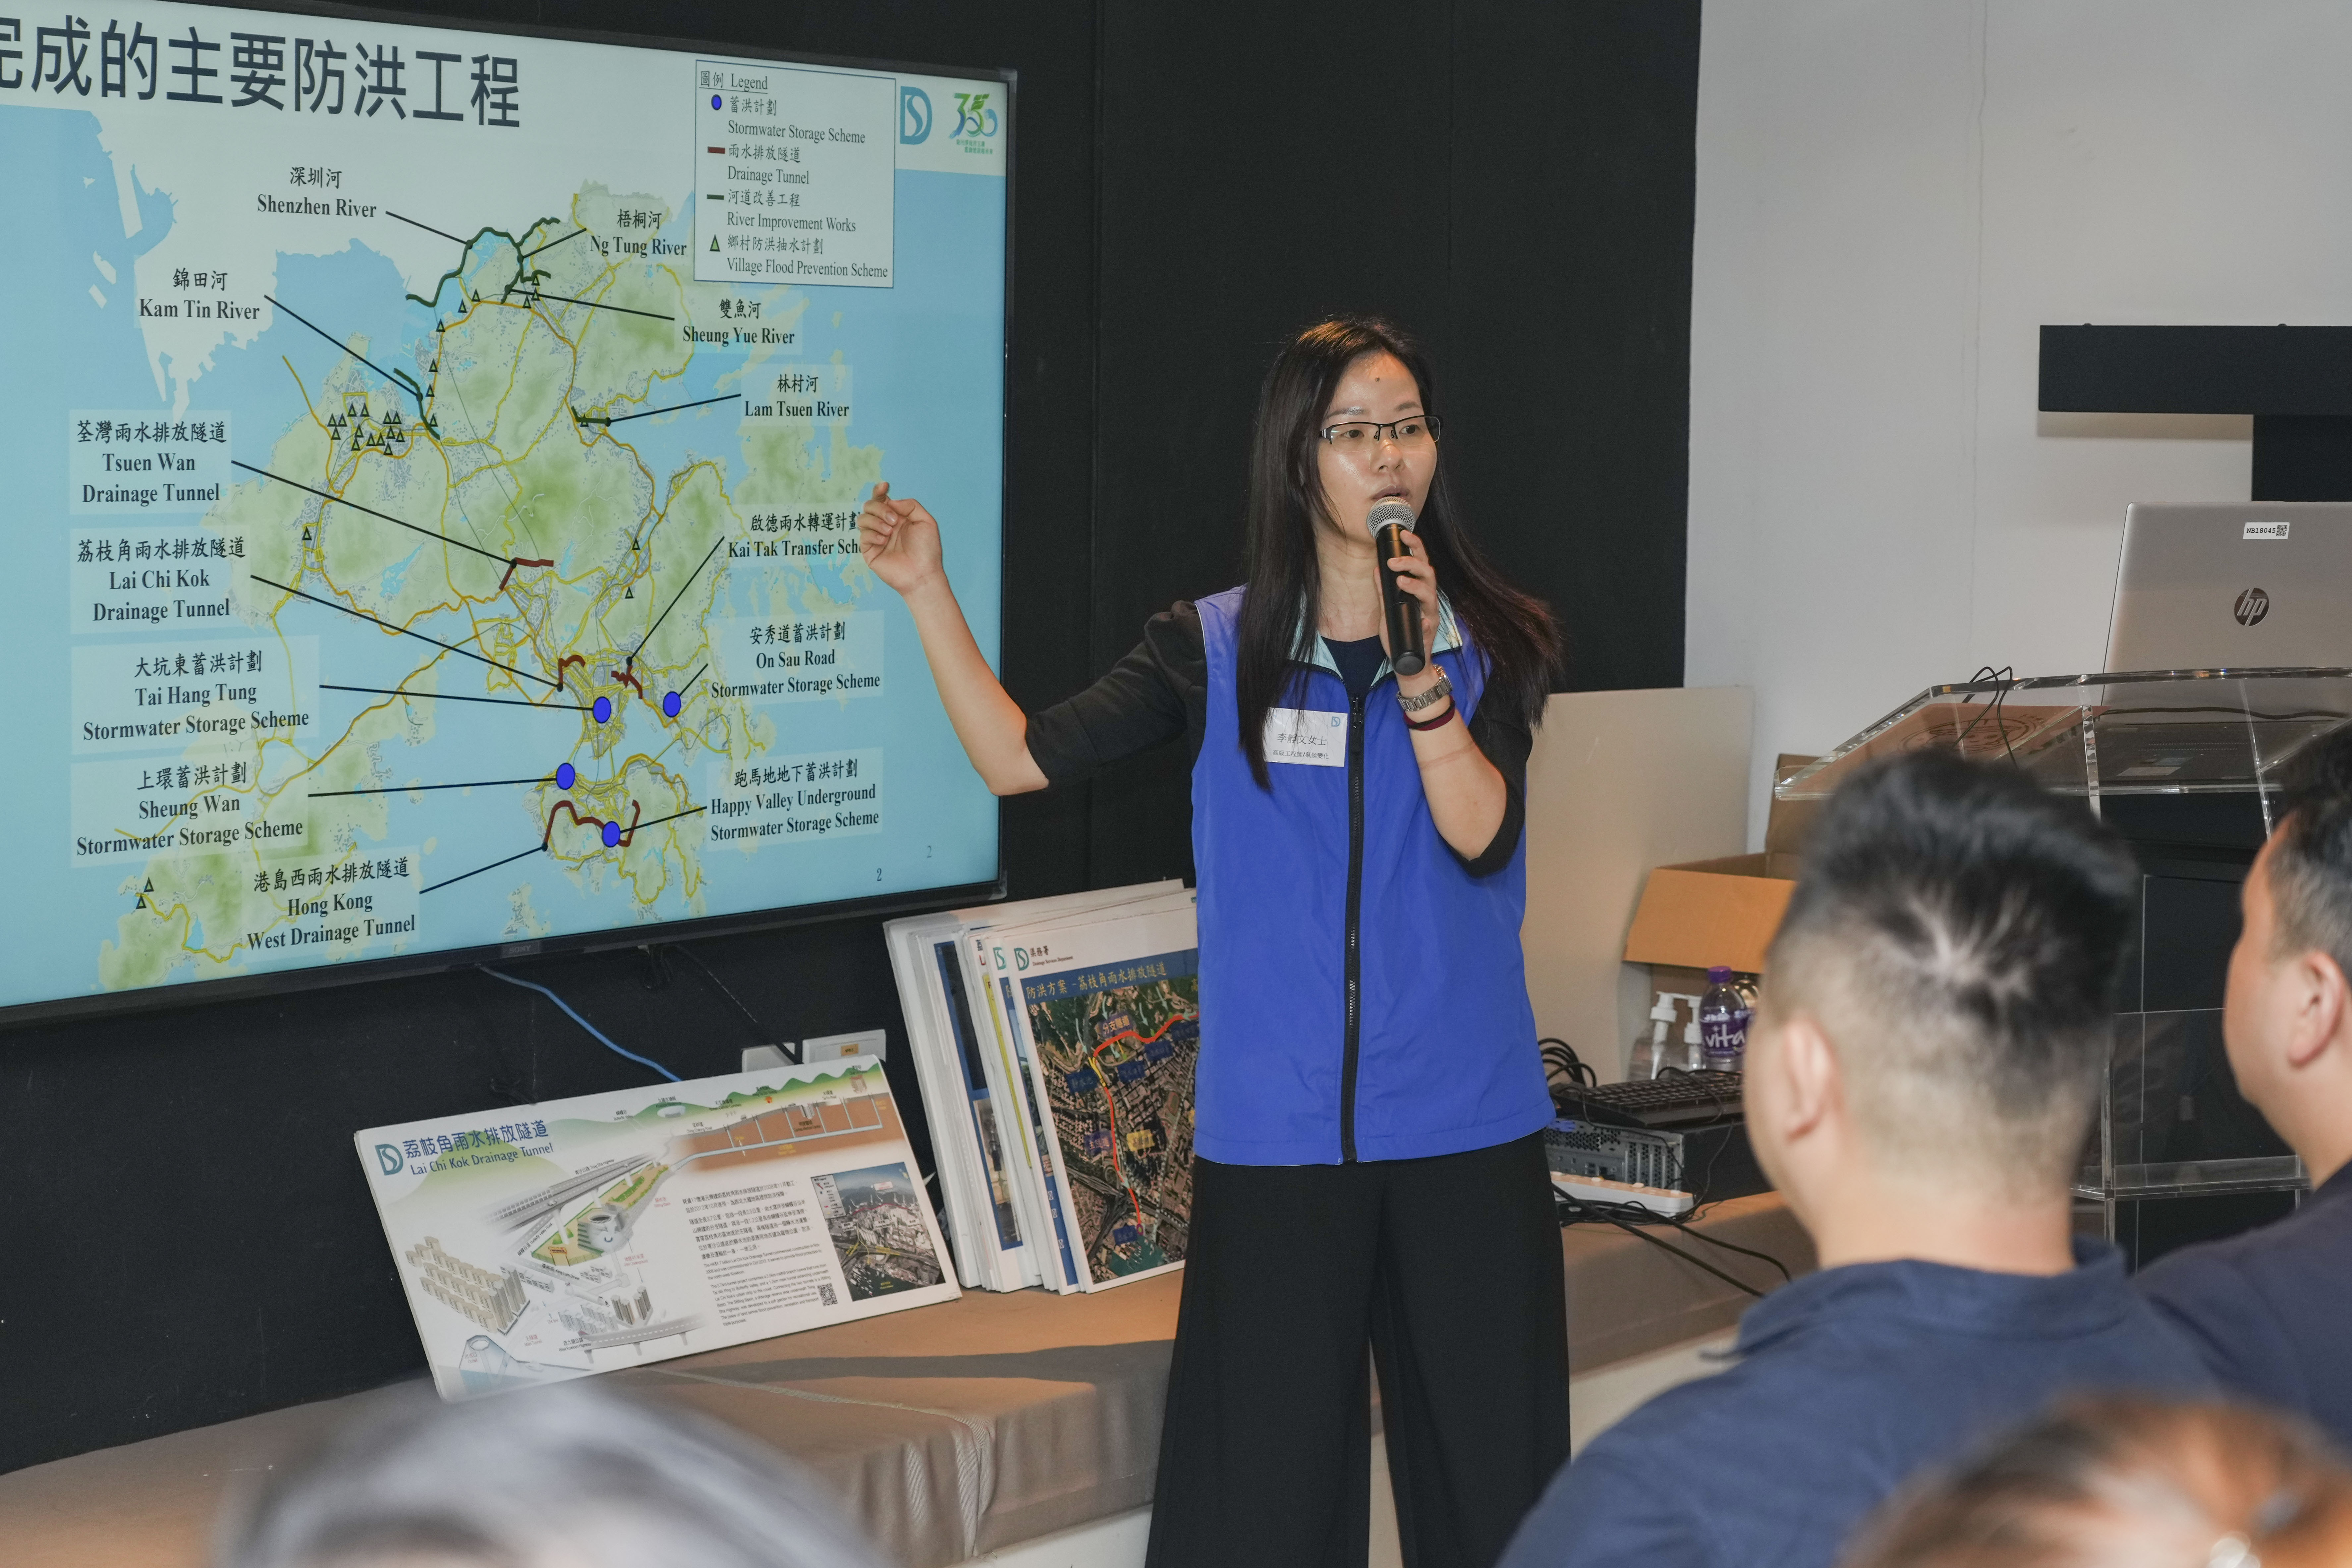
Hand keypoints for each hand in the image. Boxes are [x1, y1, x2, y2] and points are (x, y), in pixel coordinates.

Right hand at [858, 481, 944, 596]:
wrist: (922, 573)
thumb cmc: (927, 550)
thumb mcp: (926, 521)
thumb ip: (910, 505)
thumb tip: (891, 501)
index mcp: (898, 517)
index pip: (882, 499)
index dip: (879, 491)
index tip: (885, 486)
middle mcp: (885, 525)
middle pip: (870, 505)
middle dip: (880, 508)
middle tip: (894, 521)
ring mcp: (876, 538)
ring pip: (862, 518)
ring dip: (876, 521)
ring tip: (890, 532)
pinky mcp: (869, 551)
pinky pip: (862, 535)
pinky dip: (873, 534)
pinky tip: (884, 541)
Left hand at [1382, 527, 1440, 667]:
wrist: (1408, 662)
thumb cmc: (1399, 634)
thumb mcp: (1388, 608)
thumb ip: (1384, 590)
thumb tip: (1377, 569)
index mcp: (1419, 590)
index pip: (1420, 562)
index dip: (1415, 546)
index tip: (1403, 533)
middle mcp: (1427, 599)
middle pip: (1428, 573)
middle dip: (1413, 562)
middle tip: (1393, 560)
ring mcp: (1430, 615)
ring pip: (1430, 593)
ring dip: (1415, 585)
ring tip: (1400, 581)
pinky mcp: (1429, 632)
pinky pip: (1428, 625)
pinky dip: (1424, 621)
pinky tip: (1419, 620)